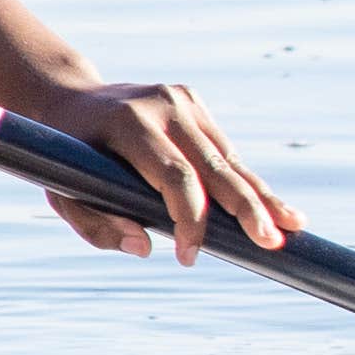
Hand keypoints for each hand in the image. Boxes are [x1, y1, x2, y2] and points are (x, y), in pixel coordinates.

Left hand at [28, 72, 280, 259]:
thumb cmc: (63, 156)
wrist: (68, 98)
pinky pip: (221, 150)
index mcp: (128, 123)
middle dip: (246, 209)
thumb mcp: (61, 191)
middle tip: (272, 243)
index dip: (191, 219)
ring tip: (293, 225)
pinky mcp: (192, 101)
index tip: (190, 256)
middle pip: (213, 166)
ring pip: (227, 158)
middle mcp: (161, 105)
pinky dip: (244, 180)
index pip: (174, 176)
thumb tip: (145, 248)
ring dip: (259, 196)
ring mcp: (181, 99)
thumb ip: (95, 223)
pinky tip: (274, 206)